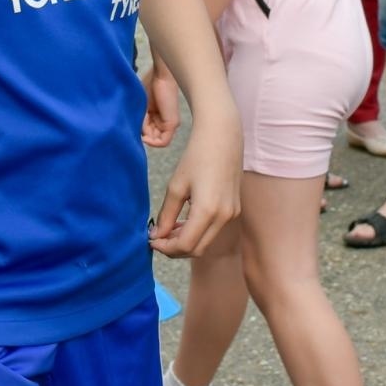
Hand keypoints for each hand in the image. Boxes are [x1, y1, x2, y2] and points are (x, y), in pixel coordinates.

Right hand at [142, 64, 181, 147]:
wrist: (160, 75)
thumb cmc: (149, 85)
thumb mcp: (141, 107)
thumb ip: (140, 121)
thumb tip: (136, 135)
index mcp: (157, 117)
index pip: (149, 133)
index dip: (141, 134)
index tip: (133, 127)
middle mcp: (165, 122)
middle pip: (153, 138)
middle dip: (144, 135)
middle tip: (138, 125)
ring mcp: (171, 124)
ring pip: (157, 140)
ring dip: (147, 137)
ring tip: (142, 124)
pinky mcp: (172, 124)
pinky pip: (163, 142)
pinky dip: (153, 142)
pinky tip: (146, 136)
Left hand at [150, 105, 241, 258]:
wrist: (223, 136)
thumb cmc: (197, 156)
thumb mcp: (176, 186)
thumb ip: (166, 215)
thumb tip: (157, 235)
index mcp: (207, 211)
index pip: (185, 245)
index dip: (166, 248)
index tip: (151, 241)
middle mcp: (224, 217)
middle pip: (197, 249)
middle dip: (175, 248)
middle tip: (157, 238)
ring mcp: (232, 214)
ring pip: (206, 241)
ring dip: (186, 241)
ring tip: (167, 230)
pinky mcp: (234, 209)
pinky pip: (214, 230)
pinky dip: (197, 231)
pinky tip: (183, 221)